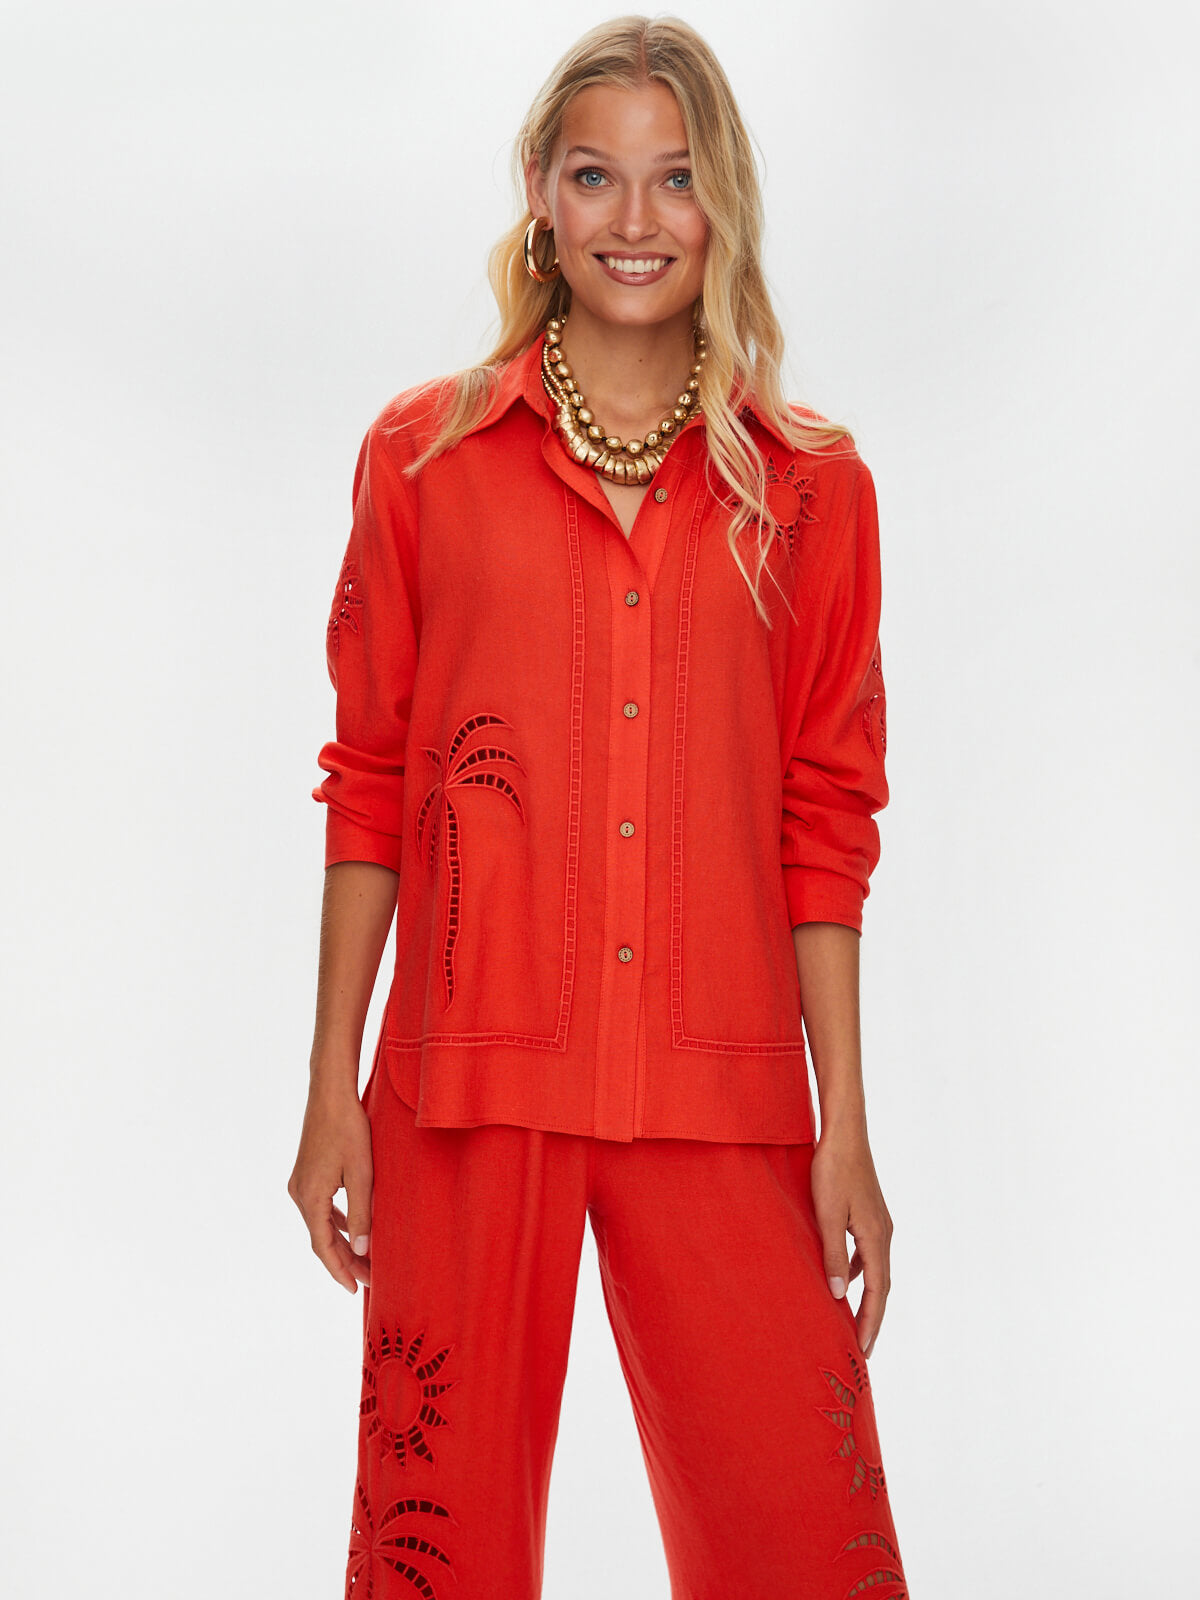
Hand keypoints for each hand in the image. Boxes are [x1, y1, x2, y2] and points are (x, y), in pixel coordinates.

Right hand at [287, 1085, 373, 1292]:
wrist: (330, 1093)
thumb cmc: (349, 1129)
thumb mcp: (362, 1174)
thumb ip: (362, 1213)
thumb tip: (363, 1250)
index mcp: (310, 1198)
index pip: (323, 1247)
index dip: (339, 1270)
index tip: (355, 1289)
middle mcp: (299, 1193)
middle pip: (321, 1238)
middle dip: (345, 1260)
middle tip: (369, 1278)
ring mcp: (300, 1182)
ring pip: (321, 1223)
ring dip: (342, 1241)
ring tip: (365, 1259)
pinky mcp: (307, 1172)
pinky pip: (321, 1207)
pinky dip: (336, 1222)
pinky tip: (352, 1227)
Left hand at [810, 1125, 892, 1356]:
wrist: (845, 1132)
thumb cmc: (832, 1171)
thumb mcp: (827, 1215)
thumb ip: (832, 1256)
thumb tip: (838, 1295)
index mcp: (876, 1237)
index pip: (877, 1292)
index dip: (870, 1322)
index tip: (863, 1350)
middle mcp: (883, 1233)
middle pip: (881, 1285)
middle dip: (872, 1318)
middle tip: (863, 1348)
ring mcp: (879, 1222)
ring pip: (876, 1269)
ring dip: (868, 1296)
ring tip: (855, 1320)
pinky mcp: (869, 1213)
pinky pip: (868, 1253)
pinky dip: (861, 1273)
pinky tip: (846, 1277)